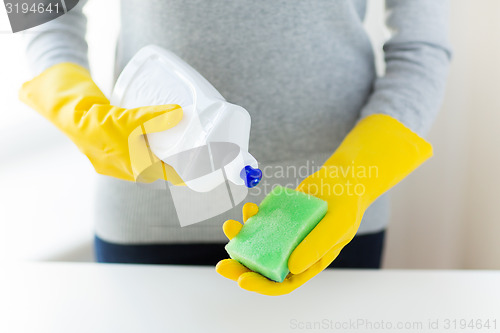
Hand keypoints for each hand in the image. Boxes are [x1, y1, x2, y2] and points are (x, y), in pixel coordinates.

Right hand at [19, 62, 182, 182]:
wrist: (67, 116)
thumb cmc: (97, 123)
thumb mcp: (130, 118)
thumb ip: (156, 116)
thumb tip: (180, 112)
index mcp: (132, 168)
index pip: (164, 176)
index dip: (181, 176)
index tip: (196, 175)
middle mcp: (123, 170)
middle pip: (154, 171)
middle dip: (169, 166)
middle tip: (186, 156)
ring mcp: (112, 164)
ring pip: (140, 165)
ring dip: (153, 159)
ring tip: (168, 149)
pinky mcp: (105, 155)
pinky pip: (128, 158)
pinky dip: (138, 153)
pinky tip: (142, 142)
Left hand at [216, 202, 341, 295]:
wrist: (344, 181)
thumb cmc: (347, 208)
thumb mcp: (335, 228)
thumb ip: (315, 248)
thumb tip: (291, 268)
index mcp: (308, 263)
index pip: (282, 283)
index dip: (261, 285)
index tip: (242, 280)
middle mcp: (294, 252)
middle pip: (264, 267)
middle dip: (241, 267)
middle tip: (222, 266)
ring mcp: (285, 235)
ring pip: (258, 243)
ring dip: (242, 238)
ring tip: (230, 227)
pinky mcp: (280, 218)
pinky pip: (261, 222)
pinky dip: (251, 217)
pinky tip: (249, 208)